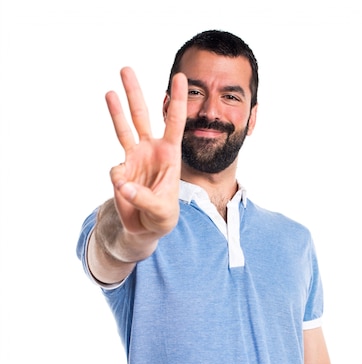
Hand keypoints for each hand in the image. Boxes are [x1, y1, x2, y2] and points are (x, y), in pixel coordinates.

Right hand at [105, 67, 187, 239]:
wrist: (145, 228)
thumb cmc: (162, 217)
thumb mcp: (160, 211)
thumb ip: (144, 198)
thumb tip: (122, 185)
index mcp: (169, 154)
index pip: (174, 122)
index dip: (177, 100)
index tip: (181, 76)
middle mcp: (150, 150)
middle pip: (141, 116)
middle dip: (134, 93)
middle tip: (126, 68)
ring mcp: (134, 158)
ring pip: (123, 129)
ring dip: (116, 111)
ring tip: (110, 91)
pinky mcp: (121, 171)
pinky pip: (116, 172)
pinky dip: (119, 183)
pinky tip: (127, 194)